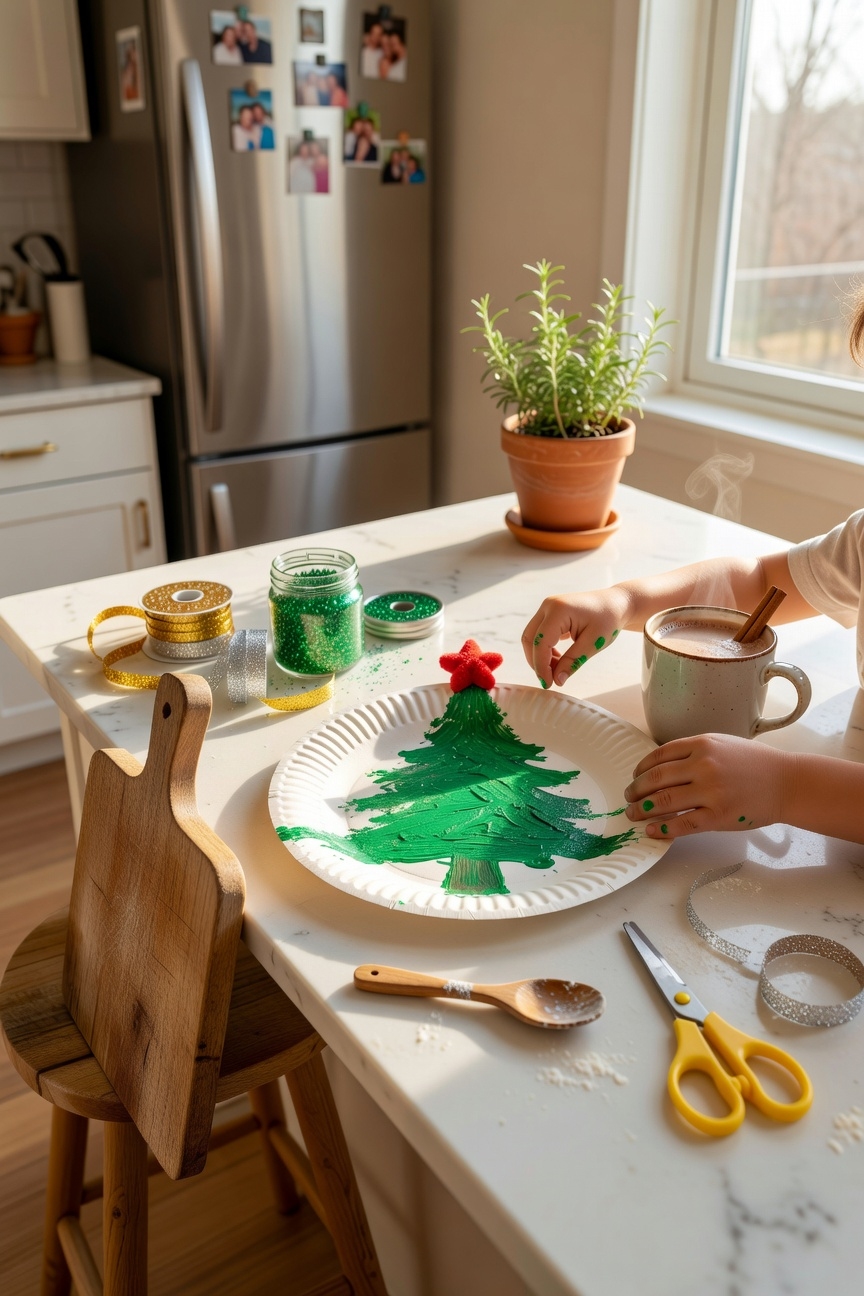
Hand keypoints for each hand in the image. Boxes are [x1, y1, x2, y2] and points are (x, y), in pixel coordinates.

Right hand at [522, 588, 631, 686]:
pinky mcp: (550, 613)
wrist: (616, 604)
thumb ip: (573, 661)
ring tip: (557, 669)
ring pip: (532, 637)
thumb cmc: (608, 619)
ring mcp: (547, 608)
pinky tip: (558, 659)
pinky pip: (539, 634)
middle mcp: (548, 606)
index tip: (548, 684)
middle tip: (551, 679)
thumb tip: (557, 680)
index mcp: (559, 610)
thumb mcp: (593, 643)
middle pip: (530, 639)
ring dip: (540, 656)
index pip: (541, 642)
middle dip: (537, 661)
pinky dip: (544, 649)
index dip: (541, 665)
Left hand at [623, 734, 788, 839]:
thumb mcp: (722, 744)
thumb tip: (660, 766)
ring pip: (664, 801)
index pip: (659, 756)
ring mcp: (711, 792)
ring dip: (643, 809)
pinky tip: (652, 830)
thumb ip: (693, 751)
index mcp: (702, 745)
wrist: (786, 782)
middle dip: (636, 790)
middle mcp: (703, 766)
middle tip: (628, 798)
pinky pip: (683, 824)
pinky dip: (663, 828)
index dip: (641, 769)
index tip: (634, 777)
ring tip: (634, 814)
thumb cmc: (754, 763)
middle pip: (656, 779)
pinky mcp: (718, 816)